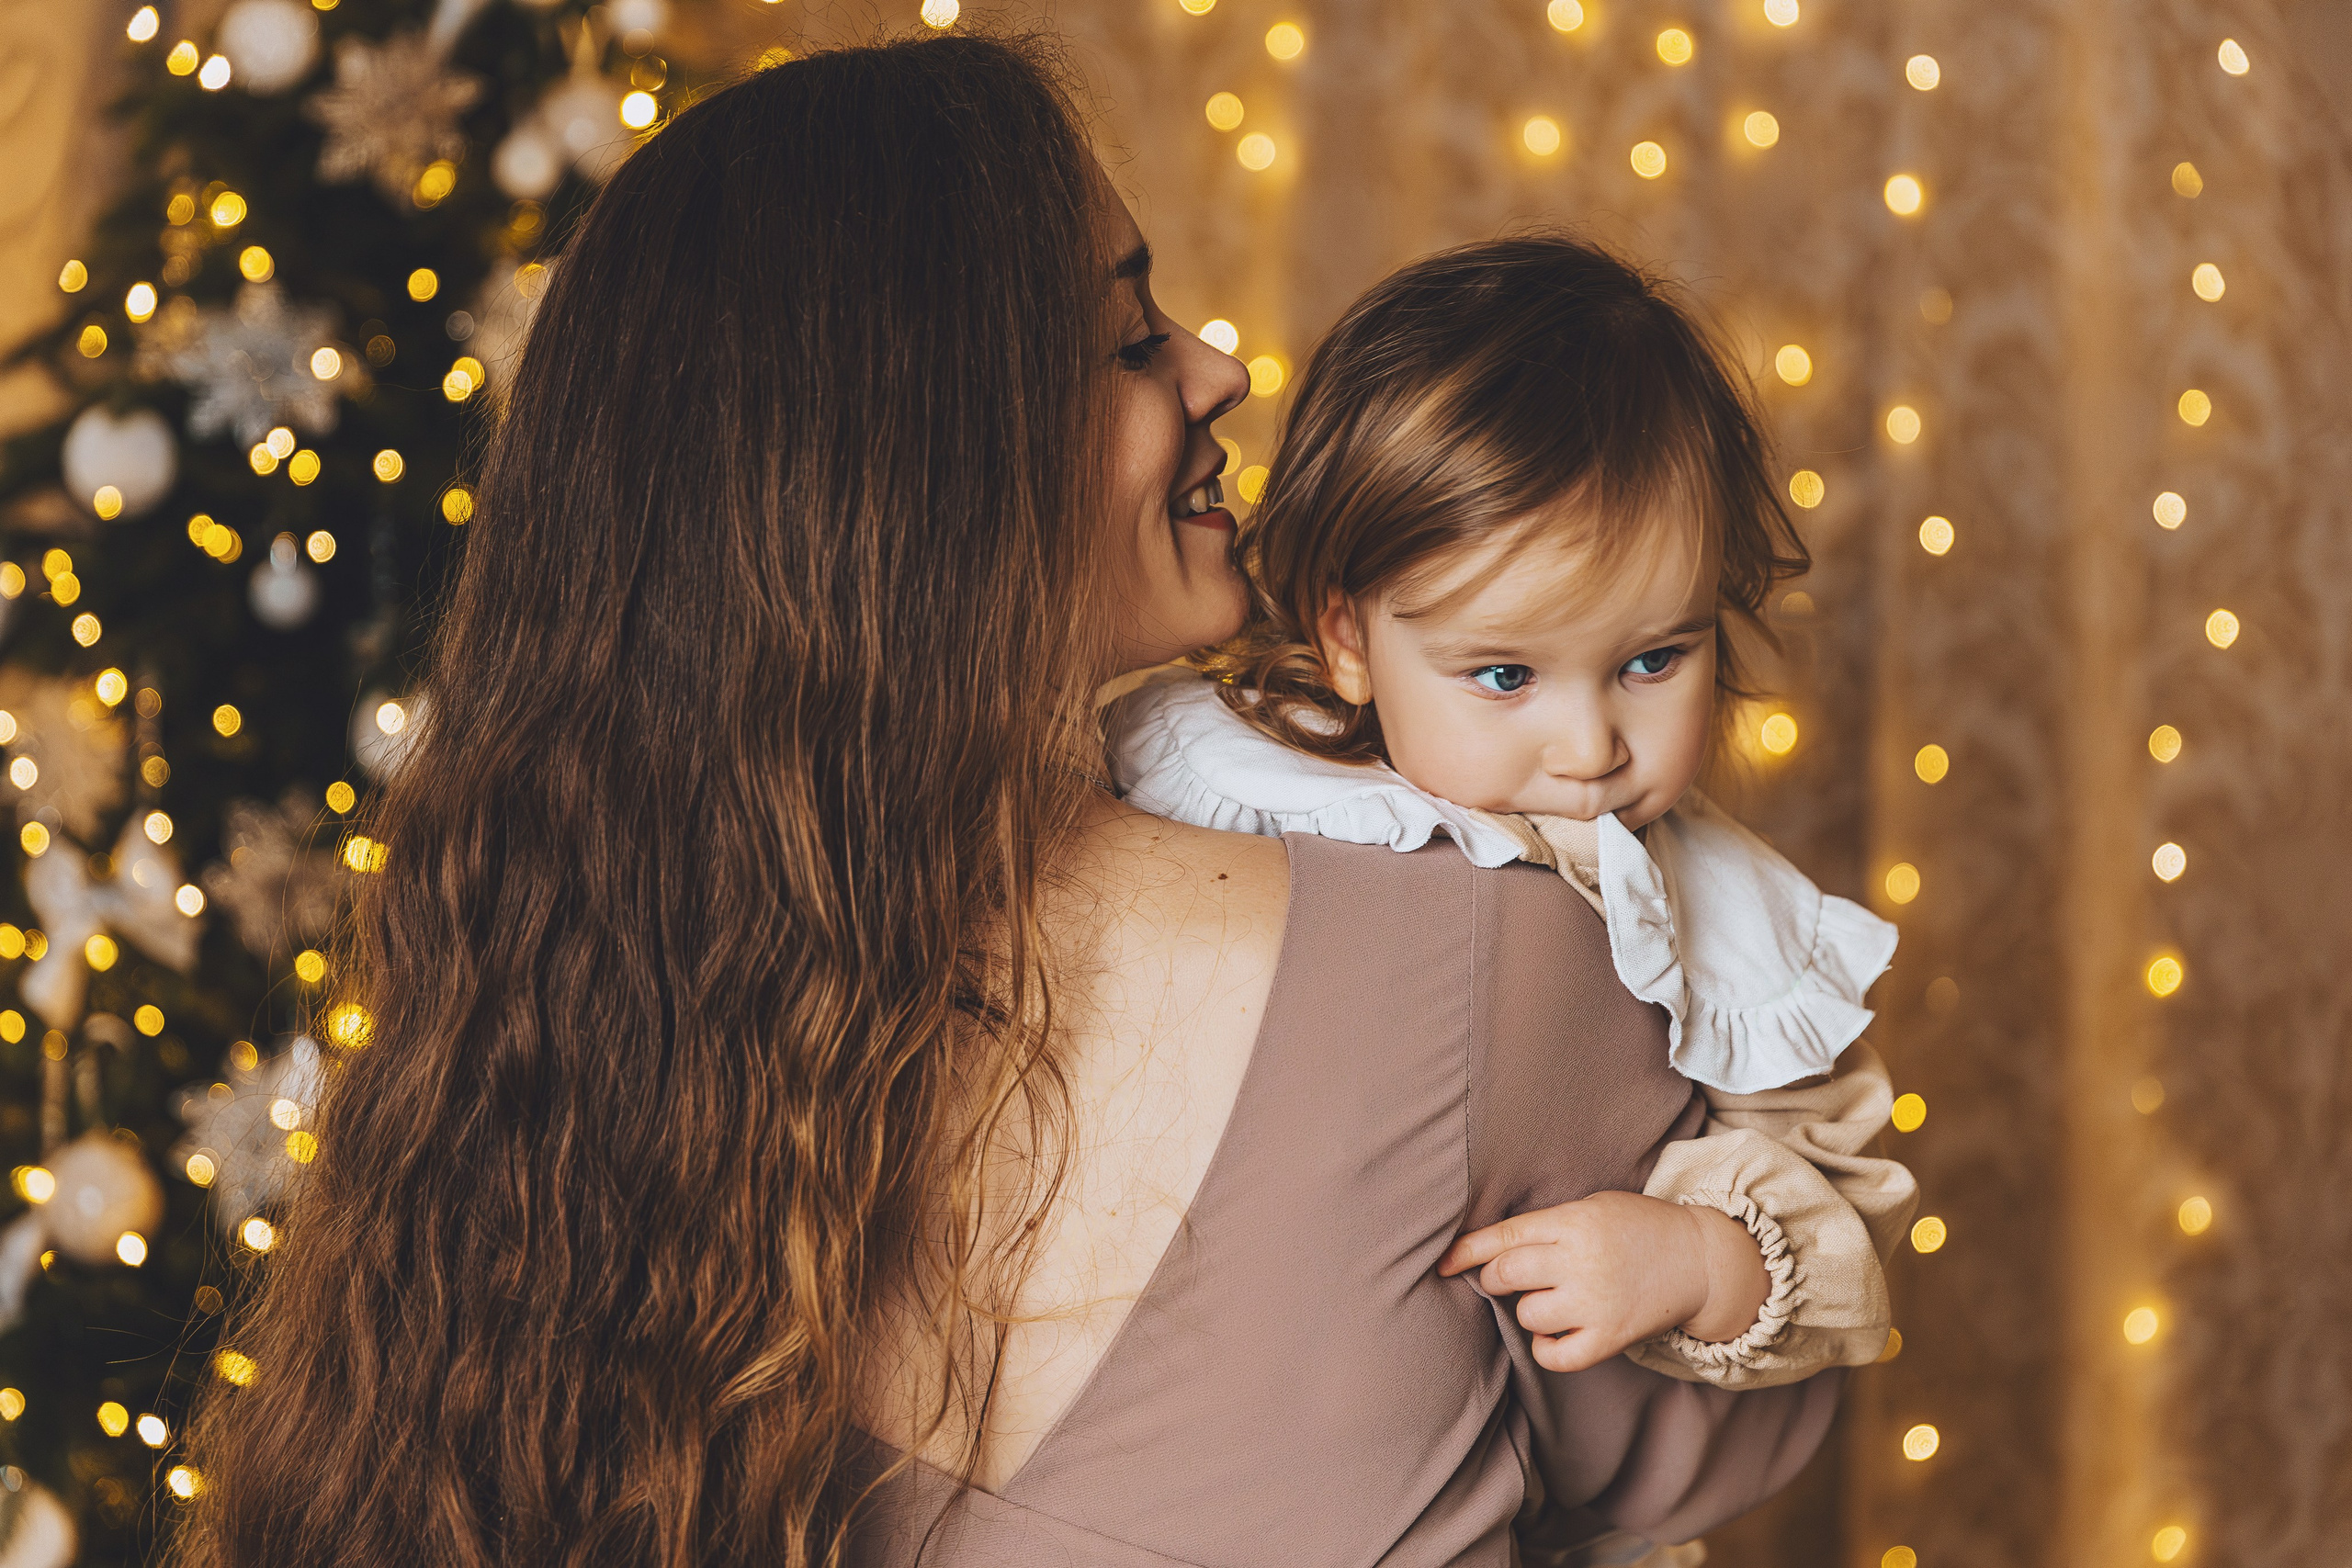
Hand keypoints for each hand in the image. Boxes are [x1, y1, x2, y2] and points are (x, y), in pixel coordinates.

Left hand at [1437, 1191, 1768, 1372]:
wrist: (1699, 1259)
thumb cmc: (1636, 1228)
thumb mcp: (1592, 1207)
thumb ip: (1545, 1225)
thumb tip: (1486, 1252)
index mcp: (1574, 1221)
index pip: (1504, 1236)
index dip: (1465, 1251)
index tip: (1441, 1263)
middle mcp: (1582, 1261)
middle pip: (1506, 1275)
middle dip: (1497, 1278)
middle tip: (1510, 1278)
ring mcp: (1597, 1302)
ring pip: (1527, 1314)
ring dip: (1528, 1309)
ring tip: (1550, 1298)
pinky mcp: (1611, 1337)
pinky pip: (1555, 1356)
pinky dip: (1546, 1348)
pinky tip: (1554, 1334)